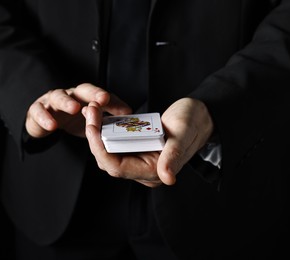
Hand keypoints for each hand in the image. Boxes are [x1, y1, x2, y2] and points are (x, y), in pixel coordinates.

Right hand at [25, 83, 131, 137]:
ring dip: (67, 102)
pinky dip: (45, 118)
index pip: (101, 95)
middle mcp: (70, 95)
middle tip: (103, 99)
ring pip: (59, 97)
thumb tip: (129, 118)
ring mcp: (52, 101)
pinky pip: (39, 111)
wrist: (45, 123)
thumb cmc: (71, 119)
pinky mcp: (37, 110)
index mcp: (85, 97)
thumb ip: (107, 117)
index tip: (125, 110)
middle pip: (82, 90)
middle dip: (93, 93)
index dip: (112, 101)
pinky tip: (52, 125)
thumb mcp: (90, 120)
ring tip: (75, 108)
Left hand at [83, 97, 213, 186]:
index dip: (100, 150)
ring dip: (96, 133)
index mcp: (155, 171)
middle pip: (107, 160)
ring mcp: (139, 160)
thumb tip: (168, 178)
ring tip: (92, 110)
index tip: (91, 128)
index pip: (117, 167)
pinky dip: (104, 130)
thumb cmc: (193, 123)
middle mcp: (143, 170)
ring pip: (107, 152)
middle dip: (94, 138)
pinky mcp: (136, 150)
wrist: (199, 117)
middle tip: (90, 111)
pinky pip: (114, 144)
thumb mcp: (184, 134)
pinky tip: (100, 115)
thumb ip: (174, 155)